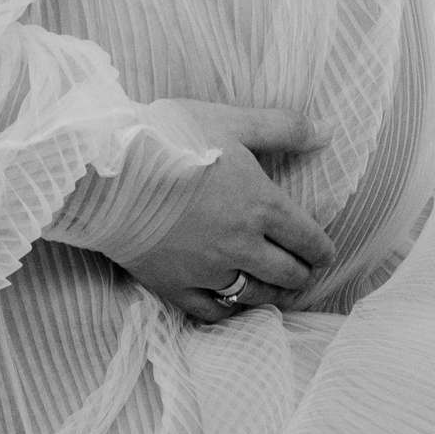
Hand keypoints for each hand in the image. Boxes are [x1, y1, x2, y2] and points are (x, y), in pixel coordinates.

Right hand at [120, 101, 335, 323]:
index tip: (323, 252)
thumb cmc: (169, 136)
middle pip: (289, 274)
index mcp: (261, 205)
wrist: (105, 169)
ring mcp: (207, 271)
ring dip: (273, 293)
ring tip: (275, 287)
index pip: (309, 240)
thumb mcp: (231, 121)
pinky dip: (229, 309)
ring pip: (256, 296)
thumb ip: (284, 127)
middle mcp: (241, 245)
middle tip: (303, 270)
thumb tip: (329, 133)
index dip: (322, 249)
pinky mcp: (174, 286)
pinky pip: (213, 312)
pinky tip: (231, 299)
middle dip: (303, 273)